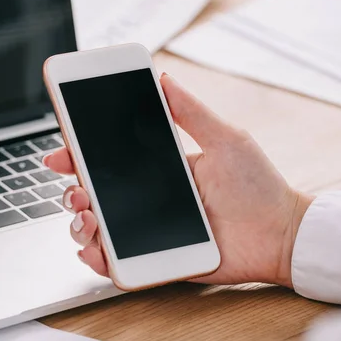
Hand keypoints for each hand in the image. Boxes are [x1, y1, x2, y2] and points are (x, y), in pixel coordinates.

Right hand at [44, 73, 313, 287]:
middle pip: (92, 195)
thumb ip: (191, 111)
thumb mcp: (226, 139)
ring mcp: (146, 230)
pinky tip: (94, 248)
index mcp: (157, 168)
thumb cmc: (258, 187)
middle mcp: (145, 199)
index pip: (106, 160)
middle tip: (76, 189)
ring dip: (77, 222)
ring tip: (87, 216)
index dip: (77, 156)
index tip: (60, 152)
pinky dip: (95, 257)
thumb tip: (162, 79)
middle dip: (71, 191)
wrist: (281, 234)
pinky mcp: (154, 259)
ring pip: (95, 228)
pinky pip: (114, 261)